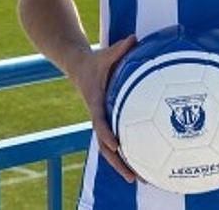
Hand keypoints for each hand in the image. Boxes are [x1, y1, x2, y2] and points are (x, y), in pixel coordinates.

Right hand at [65, 35, 138, 182]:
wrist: (78, 66)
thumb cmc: (94, 61)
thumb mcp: (105, 54)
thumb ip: (120, 48)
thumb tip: (134, 38)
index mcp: (96, 103)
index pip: (100, 122)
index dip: (107, 133)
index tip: (116, 144)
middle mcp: (98, 116)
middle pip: (105, 146)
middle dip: (118, 163)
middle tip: (134, 177)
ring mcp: (102, 122)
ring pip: (110, 149)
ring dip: (122, 165)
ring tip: (140, 180)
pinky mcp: (108, 122)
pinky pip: (116, 141)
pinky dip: (125, 154)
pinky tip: (140, 165)